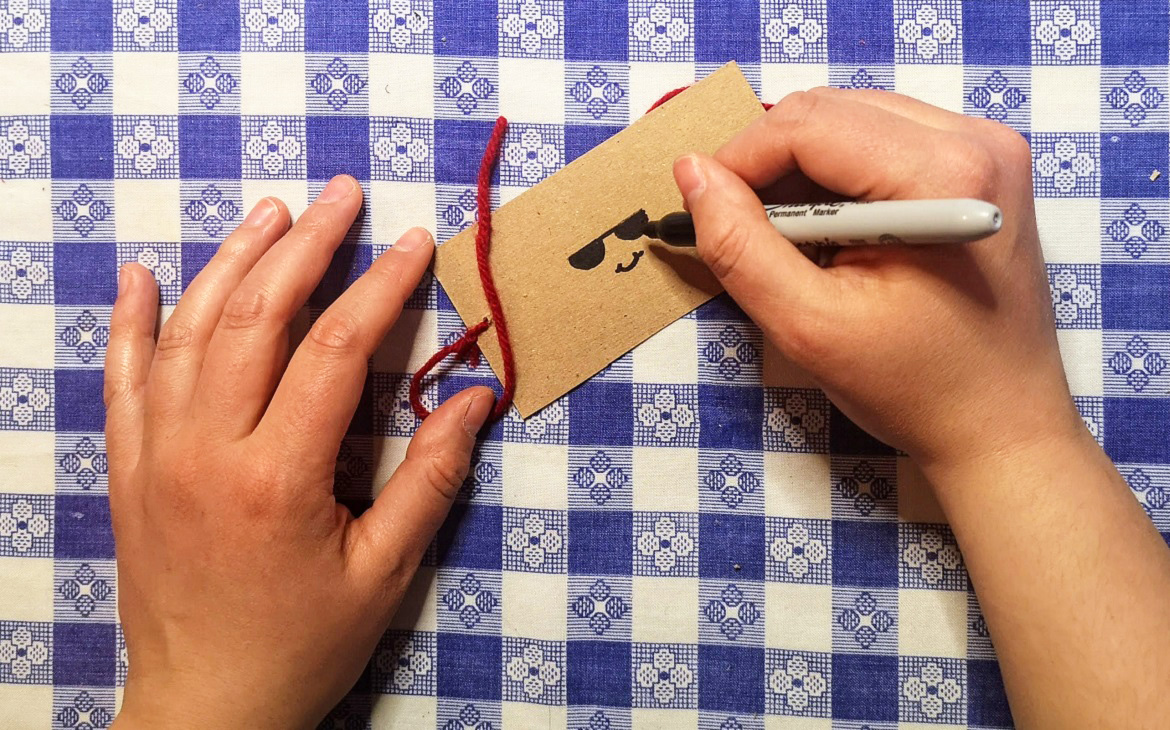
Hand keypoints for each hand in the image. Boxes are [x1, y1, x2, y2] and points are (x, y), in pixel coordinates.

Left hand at [105, 175, 493, 728]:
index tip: (414, 243)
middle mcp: (206, 450)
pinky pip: (122, 378)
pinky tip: (140, 273)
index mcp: (278, 477)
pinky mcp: (128, 468)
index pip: (334, 351)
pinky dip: (128, 320)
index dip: (380, 288)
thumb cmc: (302, 644)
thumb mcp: (384, 573)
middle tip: (343, 194)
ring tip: (271, 212)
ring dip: (231, 261)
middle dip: (305, 245)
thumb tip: (477, 399)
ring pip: (187, 331)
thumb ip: (430, 479)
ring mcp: (156, 454)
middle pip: (255, 318)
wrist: (203, 706)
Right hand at [675, 88, 1080, 476]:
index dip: (738, 160)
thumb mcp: (809, 326)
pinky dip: (839, 178)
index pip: (808, 124)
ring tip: (791, 243)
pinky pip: (882, 139)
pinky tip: (835, 236)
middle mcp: (975, 140)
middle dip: (768, 163)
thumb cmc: (915, 388)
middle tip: (741, 231)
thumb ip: (740, 246)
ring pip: (851, 118)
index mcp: (944, 175)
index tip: (703, 211)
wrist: (1002, 427)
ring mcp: (985, 149)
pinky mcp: (982, 166)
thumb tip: (691, 173)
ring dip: (801, 171)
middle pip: (829, 110)